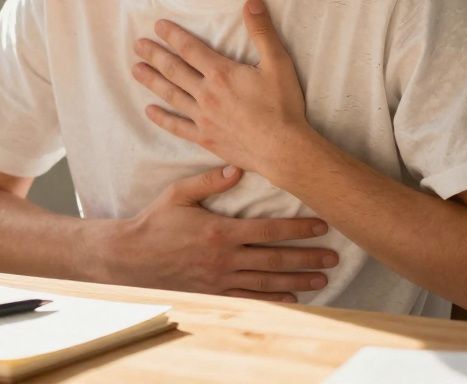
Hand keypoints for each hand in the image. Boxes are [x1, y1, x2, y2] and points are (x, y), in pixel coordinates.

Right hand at [103, 165, 336, 300]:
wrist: (131, 258)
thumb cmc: (155, 222)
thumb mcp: (178, 194)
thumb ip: (209, 181)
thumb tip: (237, 167)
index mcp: (220, 231)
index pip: (269, 229)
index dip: (298, 228)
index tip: (322, 226)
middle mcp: (225, 258)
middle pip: (275, 259)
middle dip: (308, 258)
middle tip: (334, 258)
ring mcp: (220, 279)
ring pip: (268, 282)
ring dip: (298, 281)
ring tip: (322, 279)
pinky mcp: (214, 293)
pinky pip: (250, 298)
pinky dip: (274, 300)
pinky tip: (293, 299)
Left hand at [132, 0, 311, 175]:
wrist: (283, 149)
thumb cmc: (283, 106)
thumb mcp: (278, 63)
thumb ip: (262, 32)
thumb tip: (252, 2)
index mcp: (221, 74)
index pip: (190, 49)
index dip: (172, 35)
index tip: (157, 26)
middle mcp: (206, 94)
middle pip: (174, 70)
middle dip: (155, 55)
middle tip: (137, 45)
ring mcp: (203, 118)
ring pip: (171, 95)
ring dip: (152, 81)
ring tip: (136, 70)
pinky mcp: (205, 138)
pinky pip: (177, 126)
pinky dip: (162, 118)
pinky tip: (149, 111)